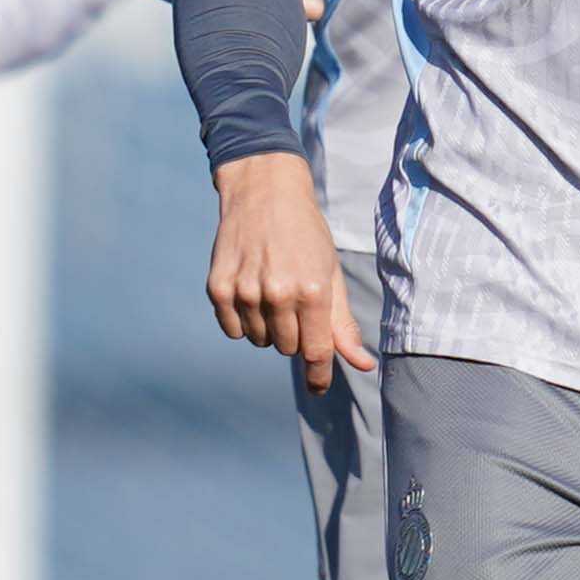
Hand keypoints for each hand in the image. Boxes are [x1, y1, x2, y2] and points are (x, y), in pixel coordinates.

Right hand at [205, 151, 370, 389]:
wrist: (264, 192)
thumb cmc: (306, 235)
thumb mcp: (331, 274)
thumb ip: (342, 325)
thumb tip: (362, 365)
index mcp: (313, 290)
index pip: (316, 352)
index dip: (319, 375)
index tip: (319, 388)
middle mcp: (278, 293)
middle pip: (287, 349)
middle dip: (295, 335)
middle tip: (295, 303)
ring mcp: (244, 291)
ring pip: (260, 341)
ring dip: (269, 327)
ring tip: (272, 291)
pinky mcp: (218, 287)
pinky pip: (232, 329)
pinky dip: (243, 321)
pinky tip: (250, 291)